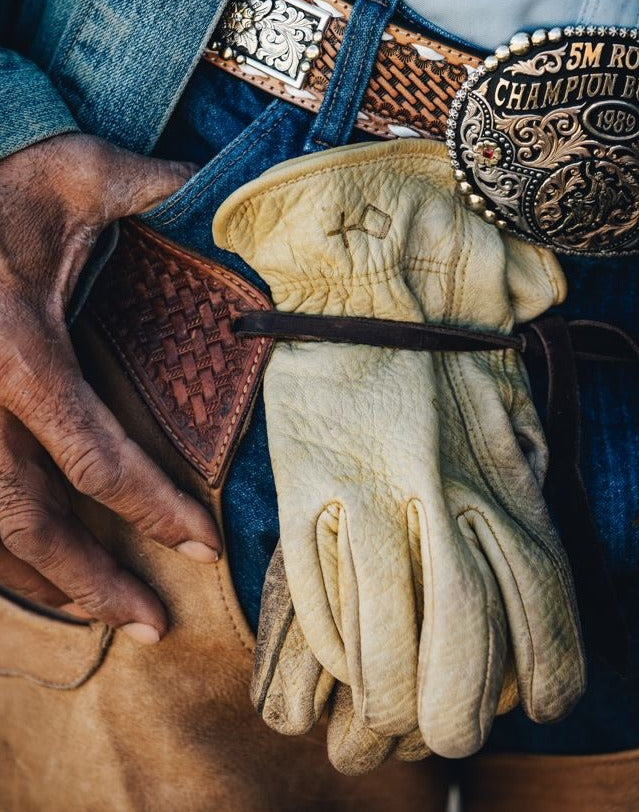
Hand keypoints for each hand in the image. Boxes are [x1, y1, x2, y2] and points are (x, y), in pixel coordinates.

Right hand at [0, 134, 221, 642]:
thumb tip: (210, 184)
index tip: (202, 545)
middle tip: (150, 623)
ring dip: (36, 575)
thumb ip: (143, 186)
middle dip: (89, 579)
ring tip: (92, 612)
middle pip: (27, 515)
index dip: (150, 507)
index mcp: (18, 347)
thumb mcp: (74, 172)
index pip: (92, 451)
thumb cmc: (0, 175)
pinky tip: (24, 567)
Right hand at [215, 139, 583, 756]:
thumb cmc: (442, 337)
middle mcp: (441, 492)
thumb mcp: (509, 410)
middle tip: (440, 734)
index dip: (535, 674)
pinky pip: (314, 589)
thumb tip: (519, 559)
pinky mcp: (306, 478)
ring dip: (378, 697)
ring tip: (376, 723)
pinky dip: (323, 646)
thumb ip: (518, 489)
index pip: (534, 605)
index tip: (527, 701)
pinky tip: (332, 666)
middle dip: (448, 711)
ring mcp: (368, 488)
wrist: (366, 271)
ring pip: (379, 633)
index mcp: (499, 473)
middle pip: (458, 641)